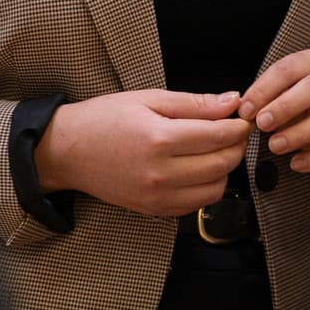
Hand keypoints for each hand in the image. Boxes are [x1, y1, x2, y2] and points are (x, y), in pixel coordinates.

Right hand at [35, 89, 250, 216]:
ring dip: (225, 170)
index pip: (218, 136)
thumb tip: (231, 102)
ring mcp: (157, 196)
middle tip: (235, 132)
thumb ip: (194, 103)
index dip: (238, 127)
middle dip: (236, 147)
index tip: (242, 119)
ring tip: (217, 150)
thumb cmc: (103, 120)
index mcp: (159, 139)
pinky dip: (206, 188)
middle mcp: (160, 173)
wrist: (67, 151)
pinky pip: (195, 204)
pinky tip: (199, 169)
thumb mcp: (148, 99)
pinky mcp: (154, 210)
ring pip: (214, 190)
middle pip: (221, 164)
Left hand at [237, 49, 309, 173]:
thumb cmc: (294, 97)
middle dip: (287, 106)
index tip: (246, 110)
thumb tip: (244, 111)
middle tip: (262, 124)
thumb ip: (263, 97)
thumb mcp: (279, 88)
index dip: (265, 89)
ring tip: (275, 146)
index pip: (289, 69)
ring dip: (301, 133)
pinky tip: (295, 164)